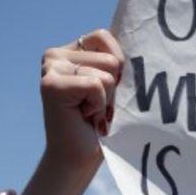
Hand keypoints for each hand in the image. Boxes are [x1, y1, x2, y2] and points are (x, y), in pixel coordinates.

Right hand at [38, 29, 124, 177]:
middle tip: (96, 107)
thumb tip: (144, 43)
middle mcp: (56, 54)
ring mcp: (51, 67)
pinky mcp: (51, 83)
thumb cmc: (103, 124)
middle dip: (114, 88)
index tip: (106, 91)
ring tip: (90, 112)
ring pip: (106, 73)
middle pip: (111, 58)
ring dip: (106, 99)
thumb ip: (119, 62)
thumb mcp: (115, 86)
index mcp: (71, 50)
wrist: (80, 157)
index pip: (106, 37)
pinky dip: (98, 105)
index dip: (119, 67)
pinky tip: (84, 116)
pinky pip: (96, 85)